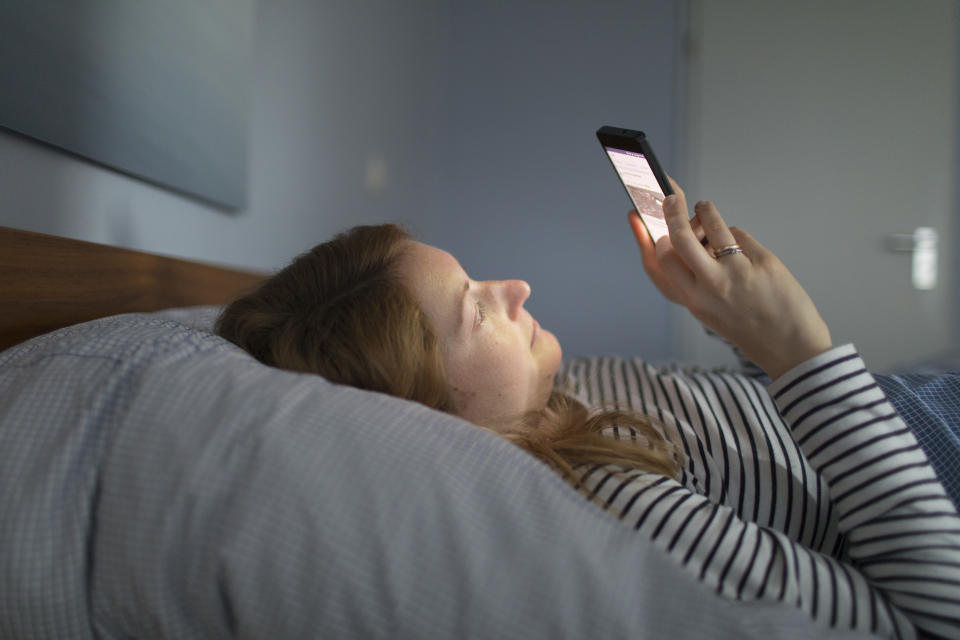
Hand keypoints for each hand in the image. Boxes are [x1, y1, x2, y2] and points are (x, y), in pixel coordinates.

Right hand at [628, 183, 831, 379]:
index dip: (653, 239)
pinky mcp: (762, 261)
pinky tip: (738, 244)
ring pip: (713, 225)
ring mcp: (737, 271)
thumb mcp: (710, 312)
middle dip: (672, 213)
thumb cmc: (747, 327)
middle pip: (681, 237)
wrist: (789, 346)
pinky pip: (738, 234)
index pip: (662, 261)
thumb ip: (694, 282)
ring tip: (703, 208)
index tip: (648, 222)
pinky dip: (735, 235)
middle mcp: (711, 285)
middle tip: (671, 199)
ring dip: (704, 210)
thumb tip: (680, 241)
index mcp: (694, 300)